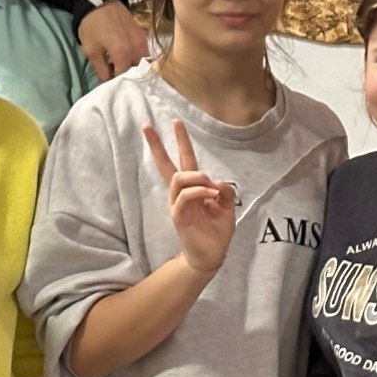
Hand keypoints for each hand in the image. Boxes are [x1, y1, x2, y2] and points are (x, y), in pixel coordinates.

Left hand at [78, 0, 148, 80]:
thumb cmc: (92, 26)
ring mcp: (142, 41)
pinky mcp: (143, 35)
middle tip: (117, 77)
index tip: (109, 85)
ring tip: (122, 68)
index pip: (124, 77)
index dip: (116, 83)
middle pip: (136, 72)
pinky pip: (144, 53)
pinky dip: (138, 59)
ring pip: (143, 63)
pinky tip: (127, 57)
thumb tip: (107, 83)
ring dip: (134, 68)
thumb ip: (101, 70)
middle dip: (127, 77)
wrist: (98, 1)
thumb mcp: (91, 51)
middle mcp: (137, 49)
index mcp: (123, 54)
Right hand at [142, 120, 236, 275]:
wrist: (213, 254)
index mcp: (193, 188)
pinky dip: (199, 191)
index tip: (175, 122)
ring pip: (179, 178)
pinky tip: (211, 195)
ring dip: (197, 177)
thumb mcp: (228, 207)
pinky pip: (184, 197)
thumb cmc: (217, 229)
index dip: (181, 142)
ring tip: (211, 186)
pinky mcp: (178, 216)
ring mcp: (178, 204)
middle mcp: (182, 193)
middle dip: (157, 145)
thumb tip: (218, 181)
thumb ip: (226, 192)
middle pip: (166, 165)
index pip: (184, 160)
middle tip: (148, 126)